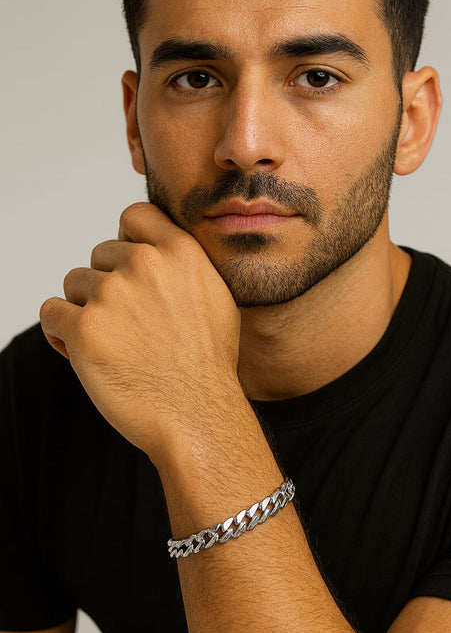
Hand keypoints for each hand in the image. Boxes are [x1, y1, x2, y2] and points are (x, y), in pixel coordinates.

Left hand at [40, 203, 242, 465]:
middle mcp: (145, 264)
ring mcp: (112, 295)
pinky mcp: (83, 329)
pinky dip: (62, 333)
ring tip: (114, 345)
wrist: (197, 416)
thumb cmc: (207, 364)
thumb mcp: (216, 297)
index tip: (130, 269)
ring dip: (86, 311)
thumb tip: (151, 251)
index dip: (127, 241)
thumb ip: (183, 265)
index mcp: (181, 252)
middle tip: (127, 324)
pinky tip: (86, 355)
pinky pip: (52, 313)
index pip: (134, 216)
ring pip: (75, 284)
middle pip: (100, 254)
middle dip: (107, 285)